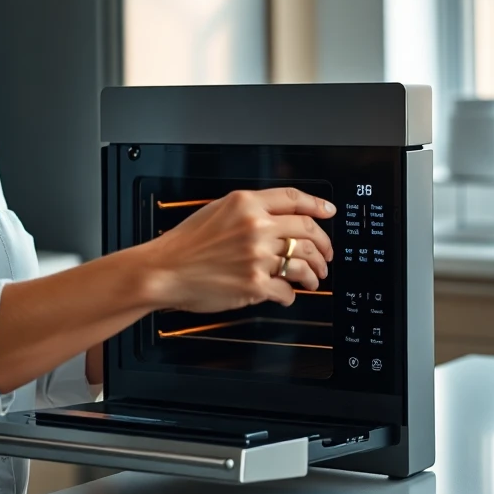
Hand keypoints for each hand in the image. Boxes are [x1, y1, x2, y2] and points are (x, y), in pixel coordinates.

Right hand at [142, 187, 334, 312]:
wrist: (164, 270)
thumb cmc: (184, 244)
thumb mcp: (216, 210)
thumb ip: (247, 210)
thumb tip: (277, 217)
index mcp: (246, 204)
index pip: (294, 199)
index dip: (318, 205)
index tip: (329, 212)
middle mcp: (256, 227)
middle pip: (307, 231)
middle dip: (324, 245)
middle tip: (326, 254)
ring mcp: (257, 256)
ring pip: (303, 262)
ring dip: (315, 273)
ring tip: (314, 278)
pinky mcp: (255, 285)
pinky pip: (287, 290)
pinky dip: (291, 294)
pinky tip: (287, 294)